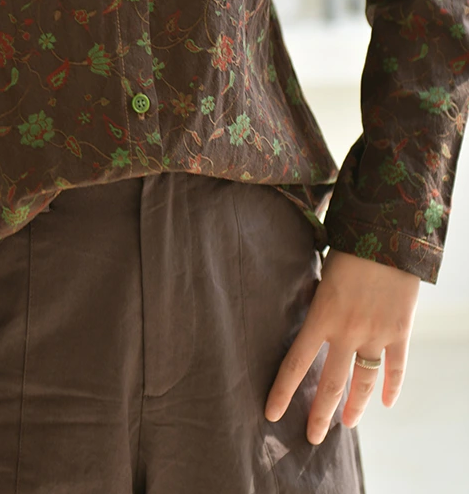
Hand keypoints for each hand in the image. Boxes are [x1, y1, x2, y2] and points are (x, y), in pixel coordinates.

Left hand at [264, 246, 420, 443]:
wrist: (389, 236)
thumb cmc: (350, 246)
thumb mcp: (323, 273)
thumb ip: (317, 299)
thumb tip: (309, 315)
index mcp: (321, 315)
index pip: (295, 363)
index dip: (282, 391)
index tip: (271, 414)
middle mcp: (347, 331)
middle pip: (329, 384)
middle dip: (319, 415)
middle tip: (313, 437)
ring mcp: (376, 334)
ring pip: (363, 383)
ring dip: (355, 406)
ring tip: (348, 422)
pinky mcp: (400, 332)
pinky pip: (396, 368)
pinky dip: (392, 388)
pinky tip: (387, 402)